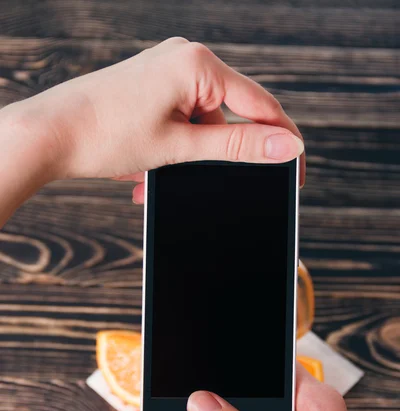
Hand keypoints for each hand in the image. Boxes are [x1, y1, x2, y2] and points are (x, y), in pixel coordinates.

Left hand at [1, 37, 303, 212]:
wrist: (50, 134)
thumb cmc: (106, 136)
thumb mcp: (180, 146)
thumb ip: (238, 145)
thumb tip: (287, 147)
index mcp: (198, 63)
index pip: (262, 105)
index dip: (282, 142)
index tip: (294, 173)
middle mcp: (185, 57)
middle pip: (230, 114)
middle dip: (220, 154)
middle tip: (205, 181)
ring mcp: (166, 69)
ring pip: (202, 122)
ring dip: (190, 156)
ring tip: (157, 176)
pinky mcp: (152, 84)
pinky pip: (181, 118)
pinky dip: (174, 147)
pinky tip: (151, 167)